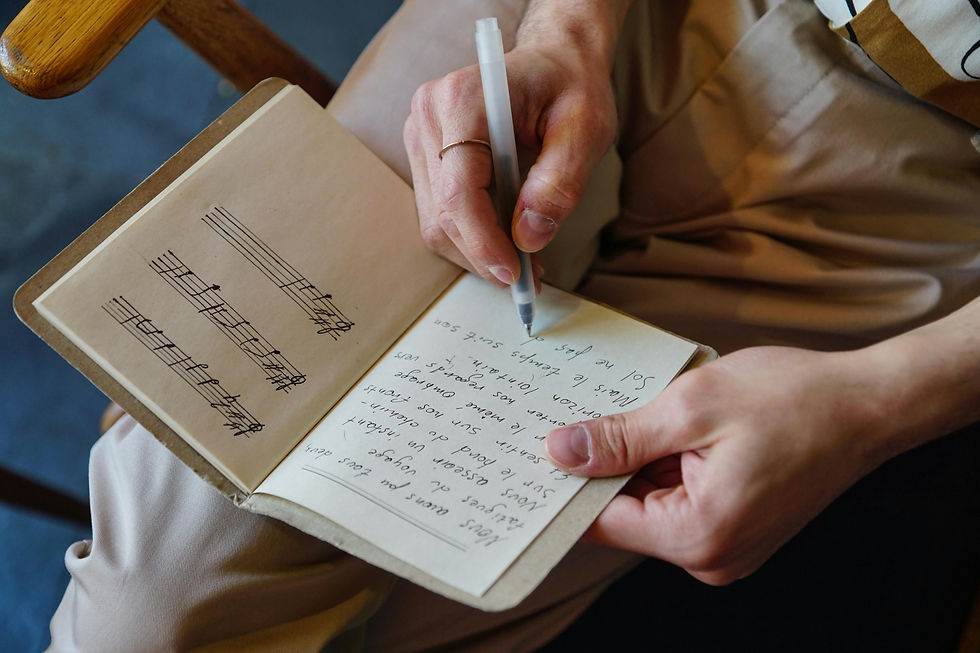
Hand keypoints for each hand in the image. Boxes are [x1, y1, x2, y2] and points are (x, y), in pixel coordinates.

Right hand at [403, 38, 616, 286]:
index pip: (459, 190)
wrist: (555, 60)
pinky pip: (441, 212)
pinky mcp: (427, 156)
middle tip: (528, 280)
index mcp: (463, 100)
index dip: (483, 241)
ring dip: (477, 252)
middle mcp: (428, 115)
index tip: (515, 274)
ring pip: (436, 221)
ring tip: (523, 263)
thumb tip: (529, 238)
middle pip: (443, 213)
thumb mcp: (586, 129)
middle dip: (483, 255)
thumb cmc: (570, 86)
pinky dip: (472, 237)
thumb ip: (559, 183)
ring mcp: (421, 136)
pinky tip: (506, 241)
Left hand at [543, 346, 894, 584]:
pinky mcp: (736, 526)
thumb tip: (561, 453)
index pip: (601, 522)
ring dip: (639, 461)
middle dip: (604, 465)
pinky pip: (679, 500)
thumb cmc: (795, 401)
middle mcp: (711, 557)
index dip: (566, 485)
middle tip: (584, 415)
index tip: (535, 453)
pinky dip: (666, 465)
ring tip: (648, 413)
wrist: (869, 405)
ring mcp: (727, 546)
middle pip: (625, 514)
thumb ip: (621, 437)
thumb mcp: (692, 407)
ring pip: (651, 503)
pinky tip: (673, 428)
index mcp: (698, 536)